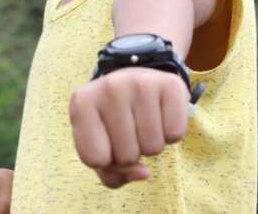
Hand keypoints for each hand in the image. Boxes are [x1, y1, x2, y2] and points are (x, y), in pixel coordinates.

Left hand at [69, 67, 189, 187]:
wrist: (136, 83)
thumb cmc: (113, 122)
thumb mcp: (100, 147)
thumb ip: (113, 174)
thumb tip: (144, 173)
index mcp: (81, 102)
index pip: (95, 159)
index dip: (106, 160)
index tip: (106, 139)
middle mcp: (109, 86)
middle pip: (126, 156)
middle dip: (131, 152)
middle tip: (129, 129)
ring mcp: (140, 82)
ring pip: (153, 148)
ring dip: (151, 144)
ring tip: (144, 122)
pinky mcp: (169, 83)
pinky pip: (175, 134)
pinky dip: (171, 134)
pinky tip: (161, 116)